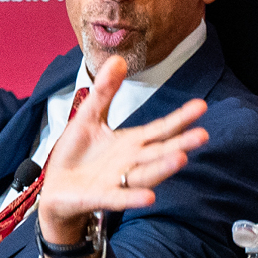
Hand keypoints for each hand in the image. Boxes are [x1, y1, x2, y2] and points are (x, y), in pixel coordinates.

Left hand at [36, 55, 209, 242]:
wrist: (54, 188)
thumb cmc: (76, 154)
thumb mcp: (89, 116)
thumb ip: (105, 91)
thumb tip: (118, 59)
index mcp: (132, 142)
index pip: (161, 129)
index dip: (180, 118)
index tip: (201, 106)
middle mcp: (132, 162)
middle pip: (160, 151)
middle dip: (182, 143)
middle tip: (203, 134)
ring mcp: (118, 181)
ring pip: (146, 174)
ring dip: (163, 168)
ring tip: (182, 158)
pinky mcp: (100, 197)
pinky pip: (120, 198)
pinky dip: (133, 197)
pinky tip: (149, 197)